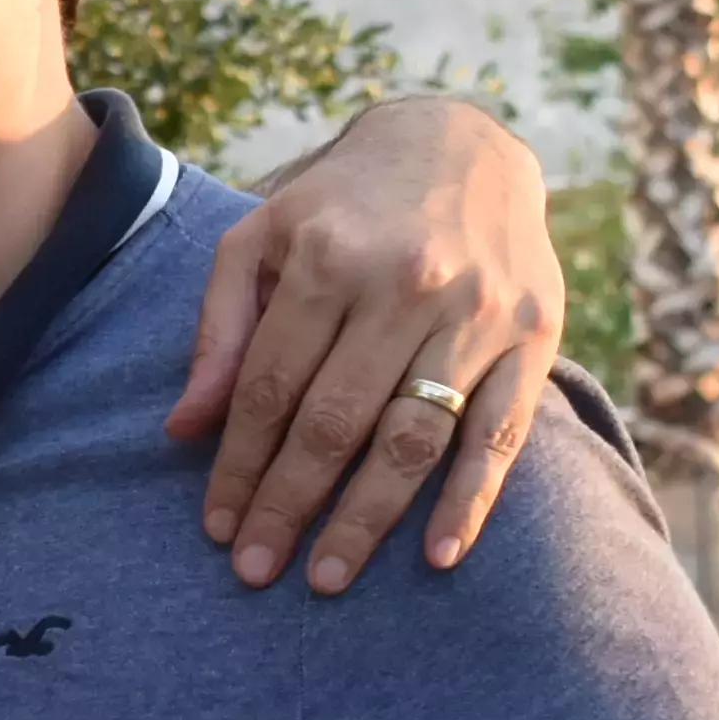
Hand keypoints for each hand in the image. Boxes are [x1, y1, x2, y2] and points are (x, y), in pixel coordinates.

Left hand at [169, 95, 565, 594]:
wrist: (462, 142)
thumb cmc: (343, 204)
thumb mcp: (264, 238)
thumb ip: (222, 328)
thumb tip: (184, 428)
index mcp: (330, 259)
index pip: (271, 386)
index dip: (240, 463)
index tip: (219, 526)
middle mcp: (406, 286)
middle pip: (336, 421)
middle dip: (290, 504)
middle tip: (257, 571)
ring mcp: (477, 314)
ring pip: (413, 436)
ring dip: (367, 519)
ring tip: (326, 577)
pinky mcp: (534, 336)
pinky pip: (501, 433)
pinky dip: (472, 499)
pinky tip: (440, 555)